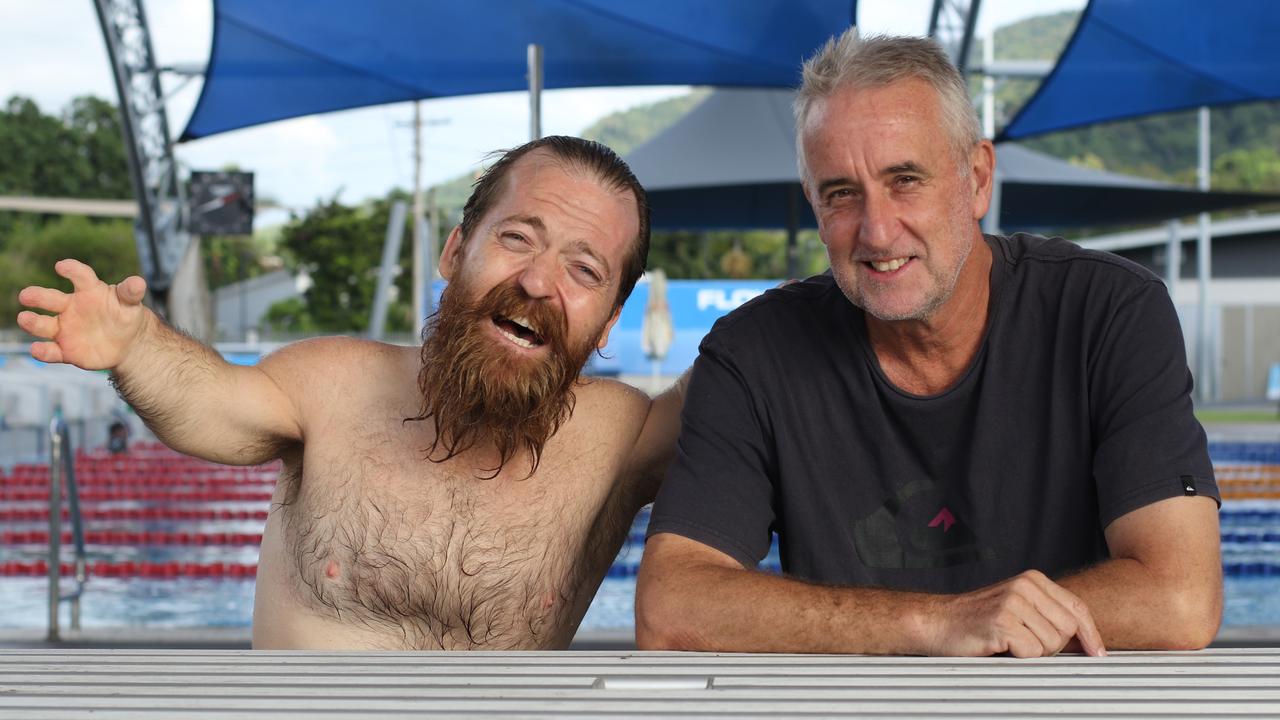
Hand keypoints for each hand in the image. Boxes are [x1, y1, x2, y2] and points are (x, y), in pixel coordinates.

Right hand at [16, 259, 149, 370]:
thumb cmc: (125, 316)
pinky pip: (52, 351)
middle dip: (37, 296)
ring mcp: (66, 329)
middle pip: (51, 299)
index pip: (80, 276)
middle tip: (26, 295)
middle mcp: (70, 308)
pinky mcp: (66, 350)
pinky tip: (37, 348)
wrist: (126, 344)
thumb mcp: (131, 304)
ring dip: (33, 322)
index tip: (62, 266)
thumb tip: (138, 282)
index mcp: (88, 291)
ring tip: (24, 318)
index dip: (72, 270)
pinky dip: (43, 351)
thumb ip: (131, 293)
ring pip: (44, 325)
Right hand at [927, 570, 1105, 657]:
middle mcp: (1025, 586)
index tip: (1097, 653)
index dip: (1091, 634)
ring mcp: (1013, 602)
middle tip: (1025, 646)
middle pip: (1068, 629)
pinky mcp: (1001, 621)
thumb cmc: (977, 621)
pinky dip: (1019, 658)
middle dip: (1054, 647)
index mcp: (1032, 580)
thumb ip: (1046, 614)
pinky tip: (1000, 648)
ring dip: (1034, 654)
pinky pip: (1032, 653)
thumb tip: (1084, 639)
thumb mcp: (1016, 607)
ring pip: (1052, 644)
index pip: (1077, 608)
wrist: (936, 623)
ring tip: (1010, 645)